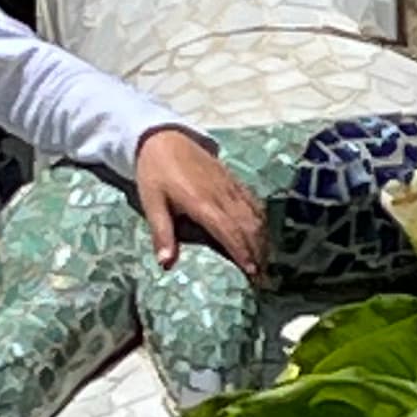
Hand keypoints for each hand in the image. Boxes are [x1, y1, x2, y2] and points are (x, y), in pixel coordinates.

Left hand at [135, 127, 265, 275]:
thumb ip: (162, 234)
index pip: (229, 231)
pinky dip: (262, 222)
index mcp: (202, 202)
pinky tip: (263, 236)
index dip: (242, 253)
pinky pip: (254, 204)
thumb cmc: (155, 174)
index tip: (252, 273)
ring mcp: (231, 187)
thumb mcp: (151, 203)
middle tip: (262, 277)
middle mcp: (222, 195)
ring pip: (255, 216)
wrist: (164, 138)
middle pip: (248, 227)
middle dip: (258, 253)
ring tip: (265, 262)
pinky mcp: (234, 181)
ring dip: (263, 240)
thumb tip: (166, 265)